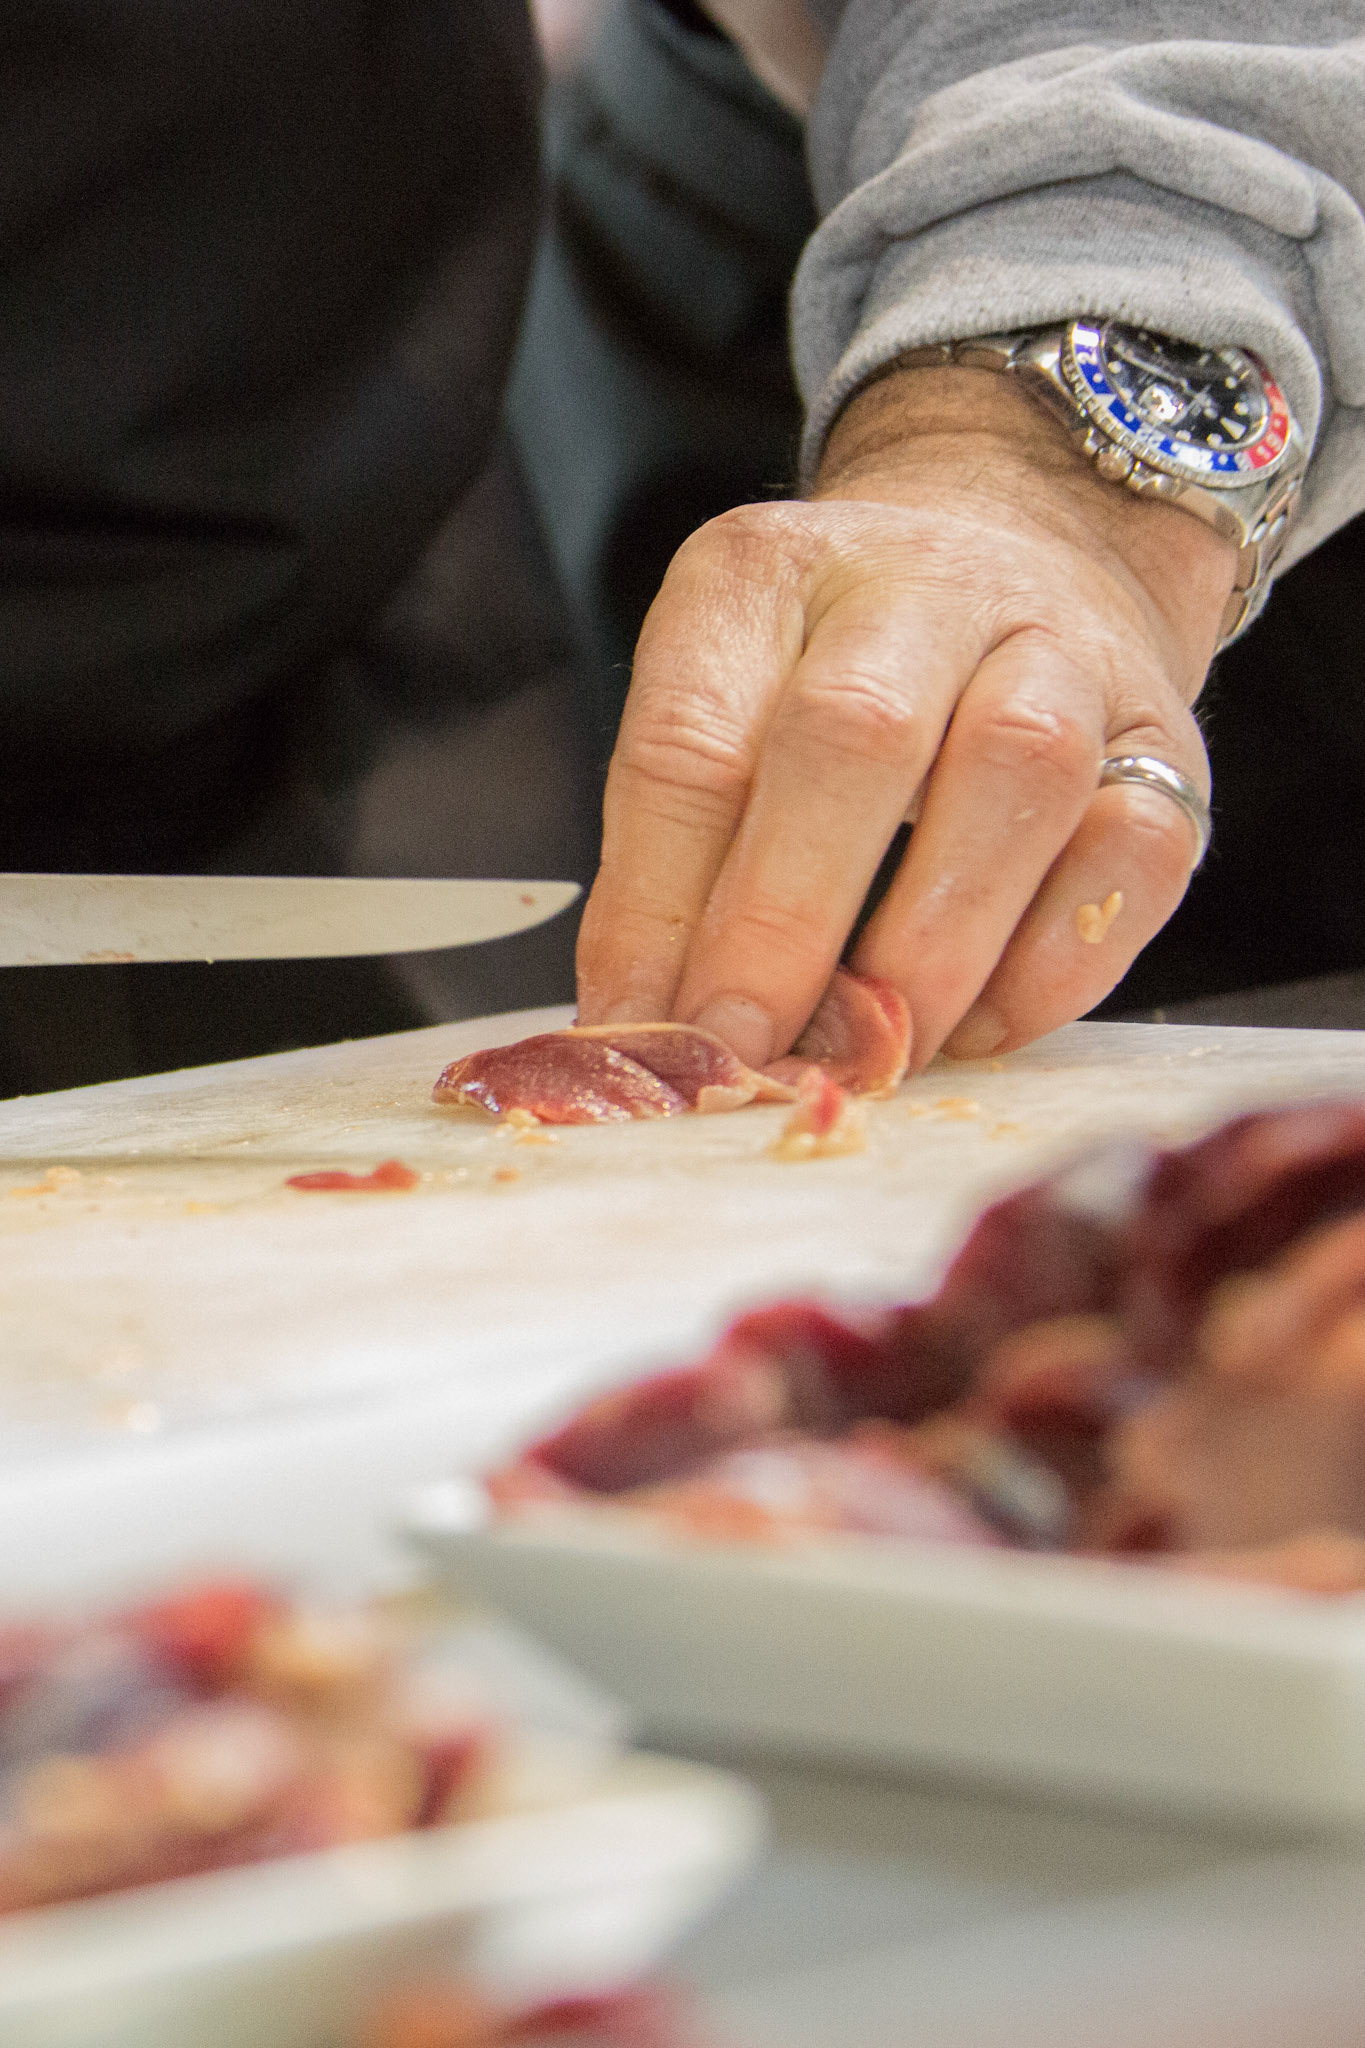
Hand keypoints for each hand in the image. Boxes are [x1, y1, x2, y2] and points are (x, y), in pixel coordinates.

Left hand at [575, 364, 1235, 1067]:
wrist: (1025, 559)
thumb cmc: (839, 680)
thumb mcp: (726, 722)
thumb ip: (677, 865)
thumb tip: (648, 1036)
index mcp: (764, 577)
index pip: (690, 741)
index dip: (657, 907)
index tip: (644, 1033)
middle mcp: (919, 587)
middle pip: (853, 736)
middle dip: (786, 922)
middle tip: (749, 1054)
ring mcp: (1061, 652)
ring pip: (1018, 773)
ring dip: (934, 945)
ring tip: (878, 1051)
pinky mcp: (1164, 739)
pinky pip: (1132, 849)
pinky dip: (1054, 963)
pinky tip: (985, 1026)